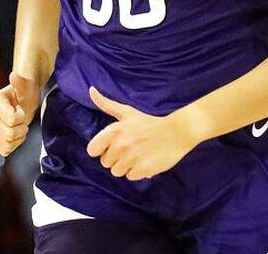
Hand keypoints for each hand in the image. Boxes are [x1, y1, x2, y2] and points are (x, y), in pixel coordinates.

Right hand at [0, 72, 40, 155]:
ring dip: (19, 136)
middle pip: (9, 134)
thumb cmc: (26, 93)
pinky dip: (15, 144)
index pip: (11, 119)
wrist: (24, 102)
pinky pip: (5, 150)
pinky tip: (16, 133)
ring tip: (19, 125)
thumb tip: (14, 76)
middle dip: (22, 127)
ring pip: (7, 144)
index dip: (22, 116)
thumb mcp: (27, 87)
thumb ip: (21, 83)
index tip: (21, 108)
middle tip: (23, 118)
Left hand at [85, 87, 199, 180]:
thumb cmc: (149, 122)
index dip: (100, 150)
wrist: (177, 132)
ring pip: (117, 172)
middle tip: (130, 148)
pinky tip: (145, 161)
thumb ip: (106, 103)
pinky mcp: (143, 169)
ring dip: (126, 166)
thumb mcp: (127, 112)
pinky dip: (137, 172)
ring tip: (138, 155)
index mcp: (114, 131)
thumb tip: (91, 90)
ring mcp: (132, 158)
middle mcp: (121, 145)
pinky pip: (131, 177)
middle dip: (116, 158)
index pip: (92, 150)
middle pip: (106, 163)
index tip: (111, 146)